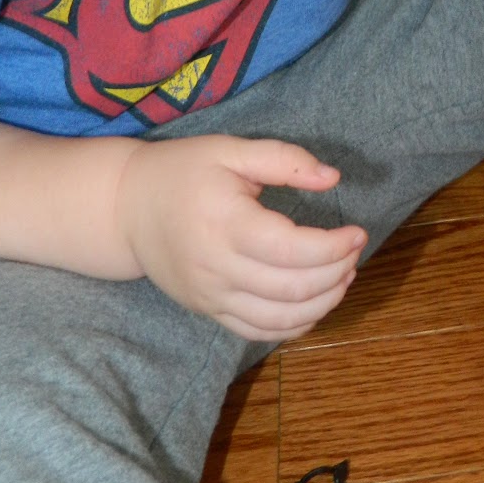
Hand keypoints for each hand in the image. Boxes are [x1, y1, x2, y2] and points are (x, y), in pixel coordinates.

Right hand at [114, 135, 366, 340]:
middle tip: (354, 252)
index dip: (334, 247)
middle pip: (292, 288)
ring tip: (344, 277)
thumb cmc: (182, 171)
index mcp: (225, 223)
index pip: (292, 250)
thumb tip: (332, 178)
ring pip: (279, 318)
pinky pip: (257, 332)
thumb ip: (283, 160)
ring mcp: (210, 295)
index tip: (358, 232)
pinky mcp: (207, 310)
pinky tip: (316, 303)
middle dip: (336, 273)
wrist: (125, 207)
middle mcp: (216, 267)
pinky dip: (295, 326)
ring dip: (323, 303)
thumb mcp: (230, 150)